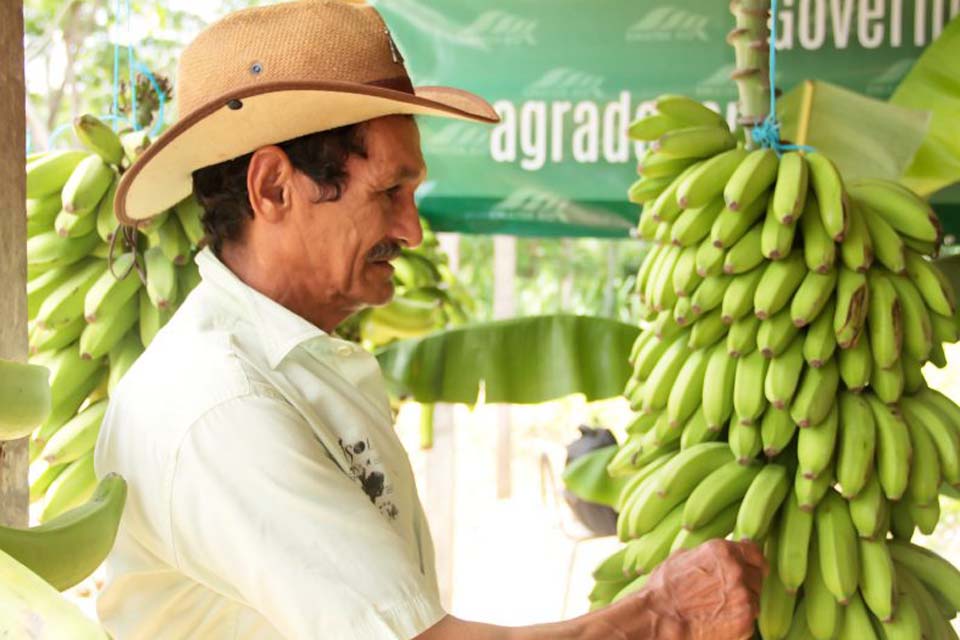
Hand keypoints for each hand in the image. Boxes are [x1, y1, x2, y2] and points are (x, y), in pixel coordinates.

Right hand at [637, 538, 766, 639]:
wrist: (660, 620)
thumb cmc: (663, 590)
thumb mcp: (680, 559)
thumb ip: (705, 555)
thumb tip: (711, 556)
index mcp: (722, 551)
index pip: (754, 552)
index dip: (752, 560)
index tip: (752, 566)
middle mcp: (738, 570)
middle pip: (756, 576)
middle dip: (746, 582)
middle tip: (727, 591)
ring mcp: (744, 597)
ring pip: (754, 598)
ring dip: (743, 602)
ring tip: (719, 607)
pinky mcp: (746, 621)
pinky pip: (750, 619)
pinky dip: (739, 620)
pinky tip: (720, 620)